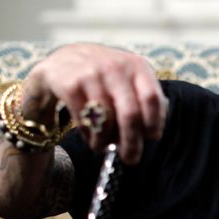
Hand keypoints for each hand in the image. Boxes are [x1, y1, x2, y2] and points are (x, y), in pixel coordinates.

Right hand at [24, 43, 167, 164]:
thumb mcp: (129, 79)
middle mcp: (115, 67)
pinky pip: (84, 121)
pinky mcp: (70, 85)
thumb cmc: (106, 77)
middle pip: (130, 114)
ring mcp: (91, 75)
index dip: (154, 122)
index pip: (152, 98)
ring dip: (106, 141)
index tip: (152, 137)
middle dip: (132, 142)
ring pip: (106, 120)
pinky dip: (89, 136)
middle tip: (131, 158)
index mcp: (137, 66)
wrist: (64, 59)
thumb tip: (151, 135)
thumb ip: (144, 101)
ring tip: (104, 147)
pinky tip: (91, 138)